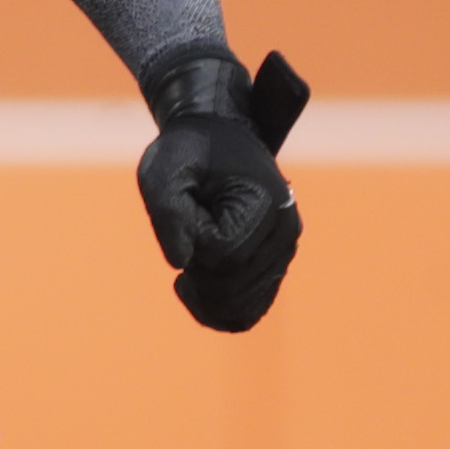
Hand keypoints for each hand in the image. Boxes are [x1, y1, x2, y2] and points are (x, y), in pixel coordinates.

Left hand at [136, 42, 304, 335]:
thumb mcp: (164, 169)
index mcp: (267, 204)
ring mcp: (283, 252)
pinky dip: (217, 312)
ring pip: (241, 307)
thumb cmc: (188, 151)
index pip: (224, 256)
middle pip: (233, 287)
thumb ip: (168, 212)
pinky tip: (193, 291)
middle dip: (197, 270)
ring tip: (188, 263)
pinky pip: (248, 312)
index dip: (193, 243)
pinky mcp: (272, 266)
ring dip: (204, 293)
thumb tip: (181, 262)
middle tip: (186, 233)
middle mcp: (285, 231)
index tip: (187, 212)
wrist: (216, 137)